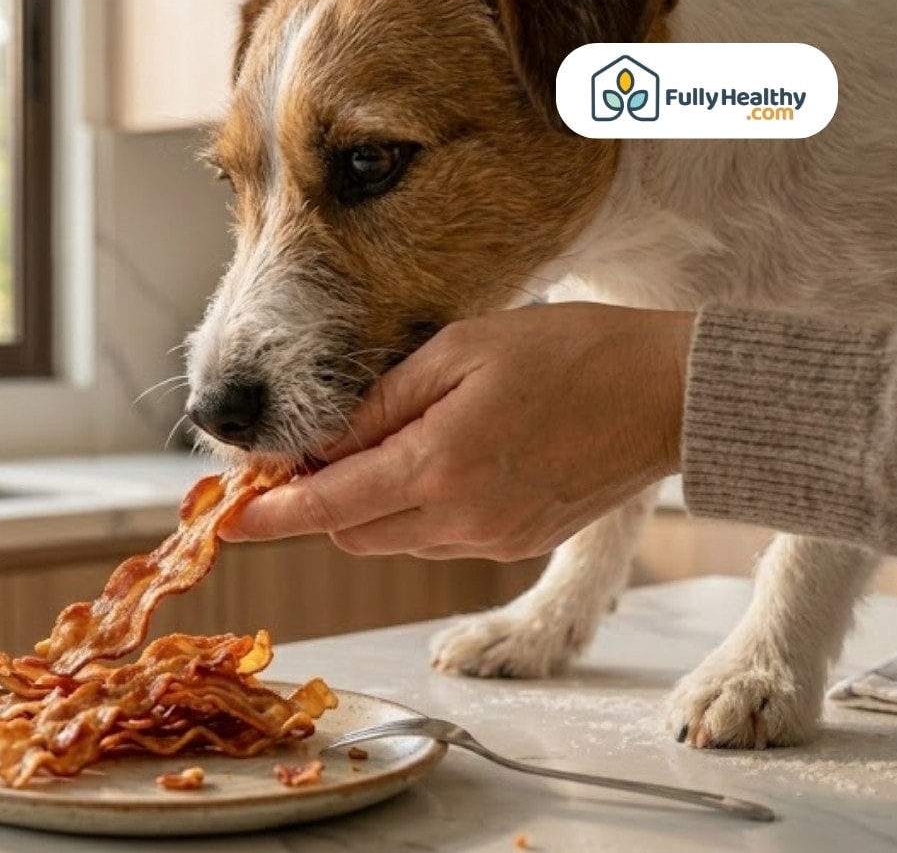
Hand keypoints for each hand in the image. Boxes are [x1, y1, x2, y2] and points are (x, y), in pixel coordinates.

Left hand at [220, 303, 695, 560]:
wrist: (671, 395)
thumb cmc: (570, 351)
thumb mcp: (459, 353)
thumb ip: (381, 405)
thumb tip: (319, 446)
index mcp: (440, 468)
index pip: (326, 508)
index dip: (268, 516)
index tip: (225, 520)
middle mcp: (462, 520)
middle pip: (352, 533)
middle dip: (318, 503)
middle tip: (309, 451)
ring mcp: (492, 540)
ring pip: (393, 540)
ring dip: (366, 506)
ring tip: (381, 441)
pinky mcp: (517, 545)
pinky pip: (438, 539)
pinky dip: (413, 510)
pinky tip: (433, 458)